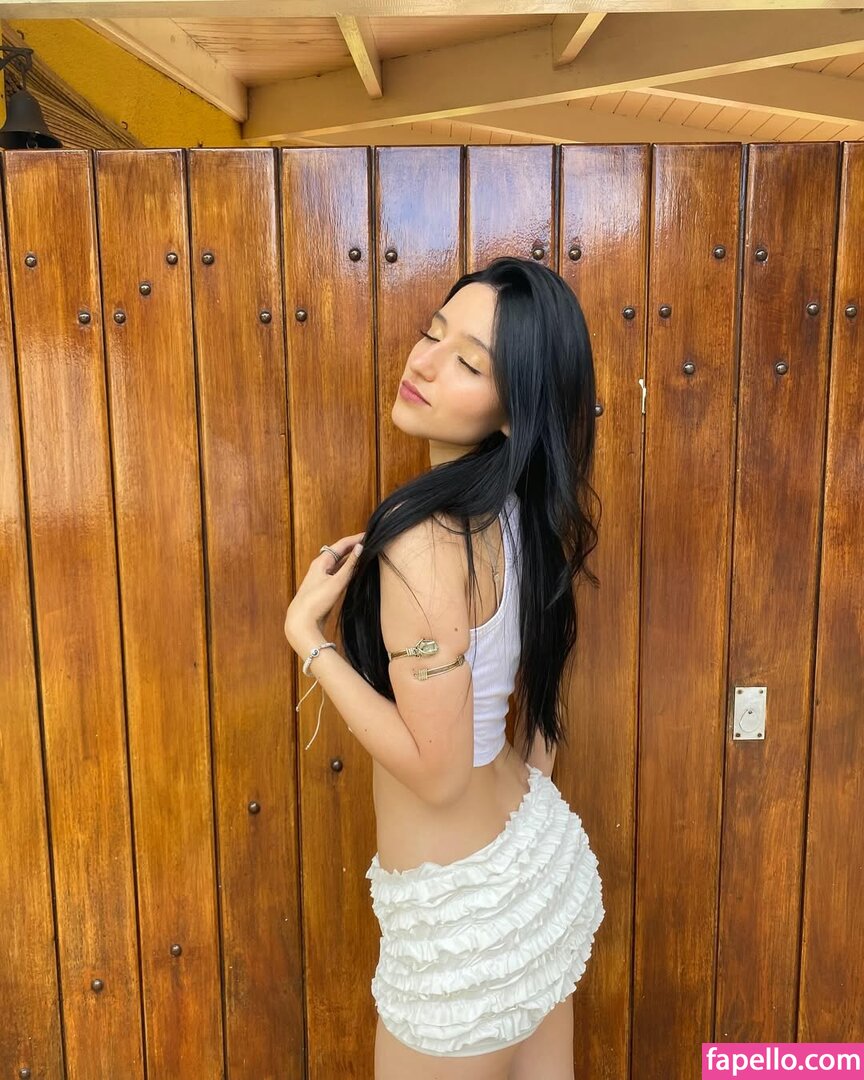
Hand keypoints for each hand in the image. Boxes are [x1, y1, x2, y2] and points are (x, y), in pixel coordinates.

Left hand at [284, 531, 365, 649]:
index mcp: (321, 561)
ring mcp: (322, 577)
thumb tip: (361, 547)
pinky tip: (354, 571)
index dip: (356, 539)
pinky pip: (338, 573)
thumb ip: (350, 565)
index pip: (342, 544)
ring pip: (339, 563)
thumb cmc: (317, 601)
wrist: (302, 621)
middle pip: (340, 552)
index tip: (370, 534)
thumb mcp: (337, 582)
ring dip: (351, 558)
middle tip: (369, 542)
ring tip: (365, 553)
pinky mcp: (324, 587)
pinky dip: (347, 569)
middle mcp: (321, 566)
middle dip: (354, 546)